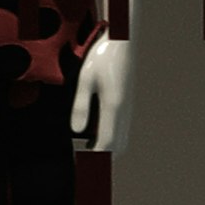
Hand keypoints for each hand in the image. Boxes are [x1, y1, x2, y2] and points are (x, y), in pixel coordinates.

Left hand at [68, 33, 131, 152]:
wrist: (122, 40)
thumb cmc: (102, 57)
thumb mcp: (85, 79)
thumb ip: (81, 106)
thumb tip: (77, 132)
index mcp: (114, 106)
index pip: (106, 143)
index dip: (94, 157)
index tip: (81, 163)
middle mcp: (124, 110)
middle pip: (117, 146)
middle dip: (103, 157)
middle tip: (84, 162)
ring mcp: (128, 107)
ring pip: (122, 139)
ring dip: (108, 148)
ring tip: (88, 151)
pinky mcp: (127, 104)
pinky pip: (121, 128)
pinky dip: (111, 137)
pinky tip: (95, 135)